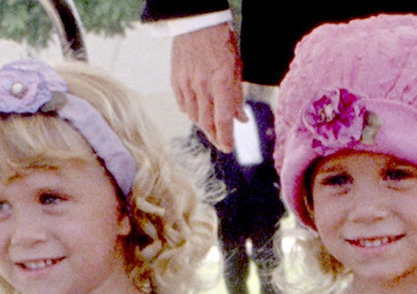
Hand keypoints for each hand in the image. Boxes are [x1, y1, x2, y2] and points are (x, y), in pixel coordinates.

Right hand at [171, 23, 245, 150]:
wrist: (196, 22)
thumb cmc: (221, 41)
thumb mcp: (237, 66)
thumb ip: (238, 95)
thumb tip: (241, 119)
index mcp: (221, 80)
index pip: (223, 118)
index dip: (226, 137)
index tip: (228, 148)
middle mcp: (202, 84)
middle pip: (207, 122)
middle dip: (215, 136)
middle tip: (221, 142)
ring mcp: (186, 83)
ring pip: (194, 116)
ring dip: (204, 126)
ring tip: (212, 128)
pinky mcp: (175, 80)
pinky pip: (183, 105)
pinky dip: (191, 113)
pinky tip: (198, 112)